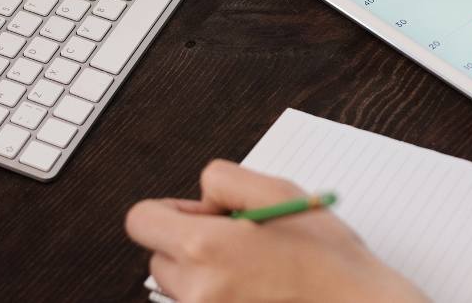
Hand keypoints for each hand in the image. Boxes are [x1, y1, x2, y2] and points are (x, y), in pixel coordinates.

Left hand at [125, 160, 426, 302]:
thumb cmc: (330, 260)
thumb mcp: (282, 193)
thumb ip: (228, 181)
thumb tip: (201, 198)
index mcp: (206, 247)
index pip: (141, 219)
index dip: (170, 210)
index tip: (202, 215)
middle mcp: (197, 290)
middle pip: (158, 257)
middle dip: (190, 245)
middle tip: (240, 243)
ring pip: (180, 287)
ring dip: (205, 275)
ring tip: (255, 271)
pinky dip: (221, 296)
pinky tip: (259, 290)